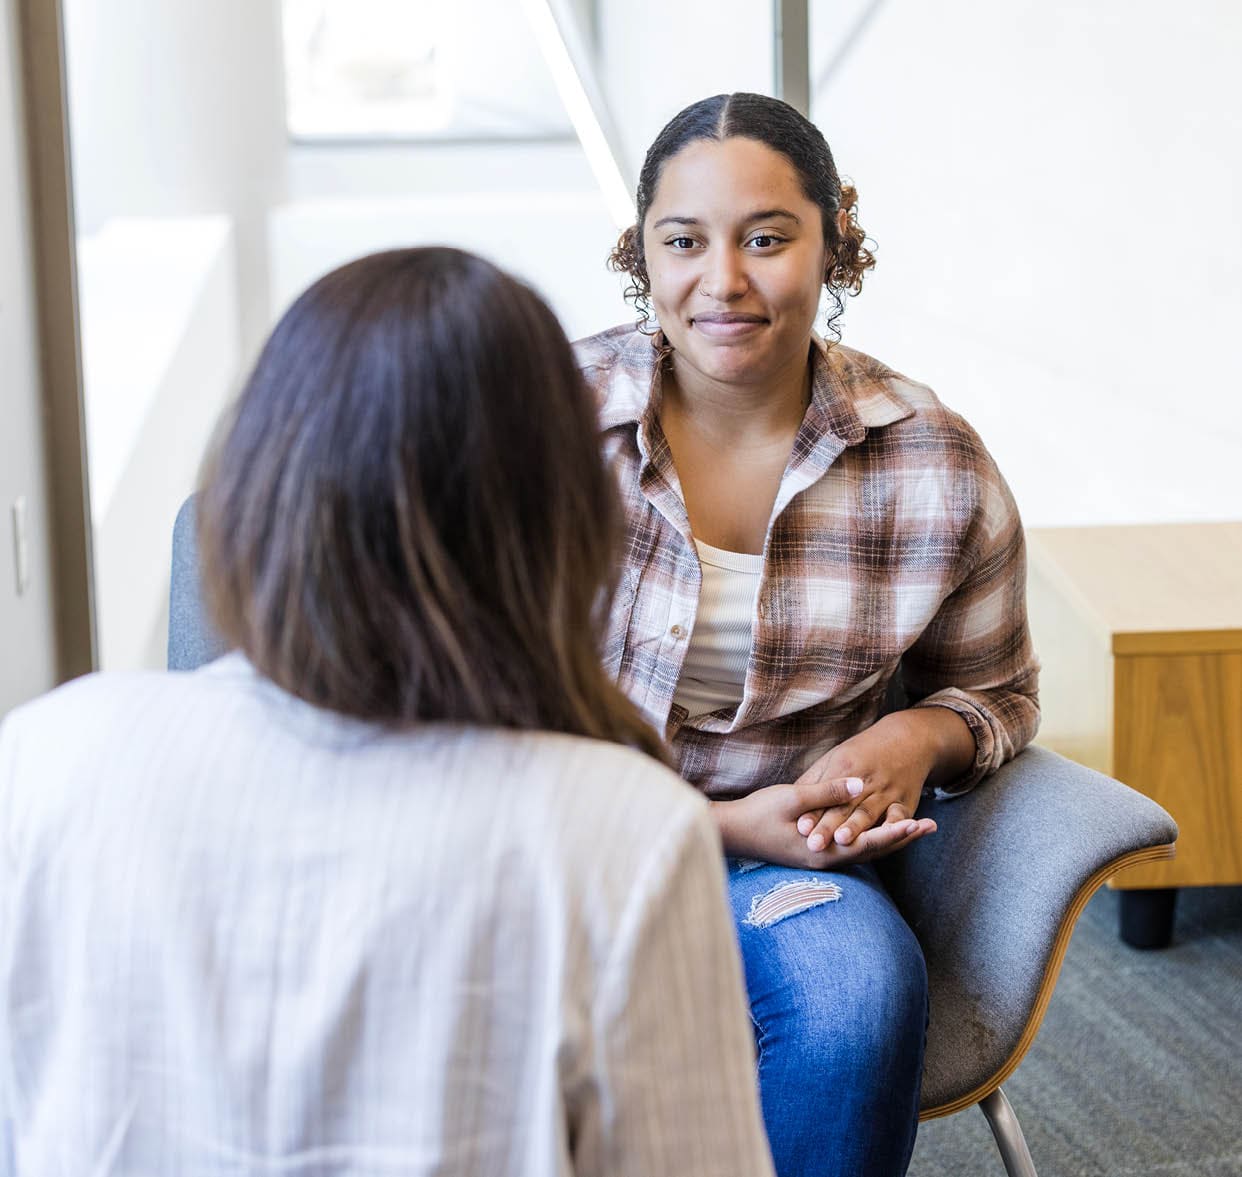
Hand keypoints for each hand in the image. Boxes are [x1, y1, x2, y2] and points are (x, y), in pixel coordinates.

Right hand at [710, 776, 934, 869]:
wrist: (731, 833)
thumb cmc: (758, 814)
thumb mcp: (793, 797)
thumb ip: (829, 793)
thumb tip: (862, 784)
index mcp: (824, 849)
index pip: (870, 842)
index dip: (897, 832)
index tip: (920, 823)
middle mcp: (827, 859)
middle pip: (874, 850)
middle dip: (902, 837)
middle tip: (931, 826)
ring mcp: (821, 858)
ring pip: (864, 851)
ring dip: (890, 839)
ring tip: (914, 828)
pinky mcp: (815, 853)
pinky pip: (852, 849)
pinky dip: (871, 840)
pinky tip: (879, 833)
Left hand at [792, 709, 968, 851]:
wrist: (907, 740)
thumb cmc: (863, 753)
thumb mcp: (835, 758)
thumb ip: (815, 781)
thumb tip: (790, 800)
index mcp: (844, 766)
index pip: (824, 794)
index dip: (812, 812)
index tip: (800, 828)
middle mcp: (865, 780)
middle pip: (843, 807)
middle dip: (829, 826)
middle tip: (814, 845)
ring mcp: (886, 790)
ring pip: (868, 813)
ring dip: (856, 828)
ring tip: (842, 842)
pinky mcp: (904, 801)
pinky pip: (898, 816)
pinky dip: (893, 827)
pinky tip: (885, 838)